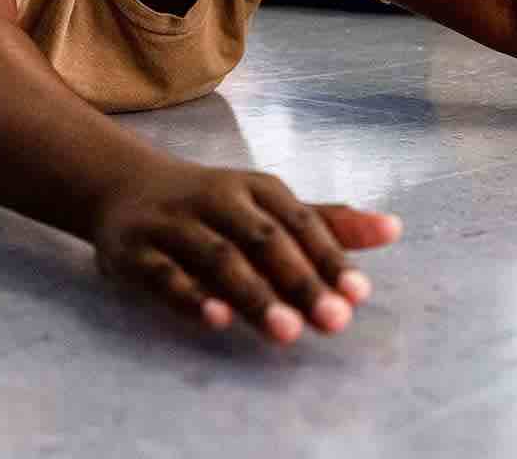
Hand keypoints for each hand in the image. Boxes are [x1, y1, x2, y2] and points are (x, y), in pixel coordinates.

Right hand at [92, 163, 401, 344]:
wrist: (122, 186)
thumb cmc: (212, 205)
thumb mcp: (268, 204)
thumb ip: (327, 222)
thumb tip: (394, 228)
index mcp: (255, 189)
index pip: (300, 222)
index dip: (330, 257)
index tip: (358, 295)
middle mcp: (217, 200)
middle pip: (264, 241)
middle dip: (301, 281)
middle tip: (334, 321)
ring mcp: (174, 224)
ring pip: (218, 258)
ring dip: (255, 294)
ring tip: (287, 331)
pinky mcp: (136, 251)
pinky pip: (164, 275)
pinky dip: (191, 296)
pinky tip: (219, 320)